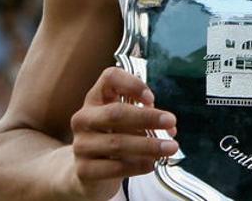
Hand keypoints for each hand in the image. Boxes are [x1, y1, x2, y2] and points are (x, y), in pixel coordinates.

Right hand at [68, 66, 177, 199]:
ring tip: (170, 147)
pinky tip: (152, 164)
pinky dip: (137, 166)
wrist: (89, 173)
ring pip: (117, 143)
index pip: (109, 78)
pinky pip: (114, 167)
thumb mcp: (128, 121)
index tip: (151, 98)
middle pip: (115, 113)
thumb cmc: (115, 138)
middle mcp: (84, 119)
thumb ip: (146, 117)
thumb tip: (169, 127)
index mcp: (97, 99)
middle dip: (147, 117)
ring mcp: (81, 145)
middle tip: (171, 121)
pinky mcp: (83, 170)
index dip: (131, 84)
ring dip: (148, 145)